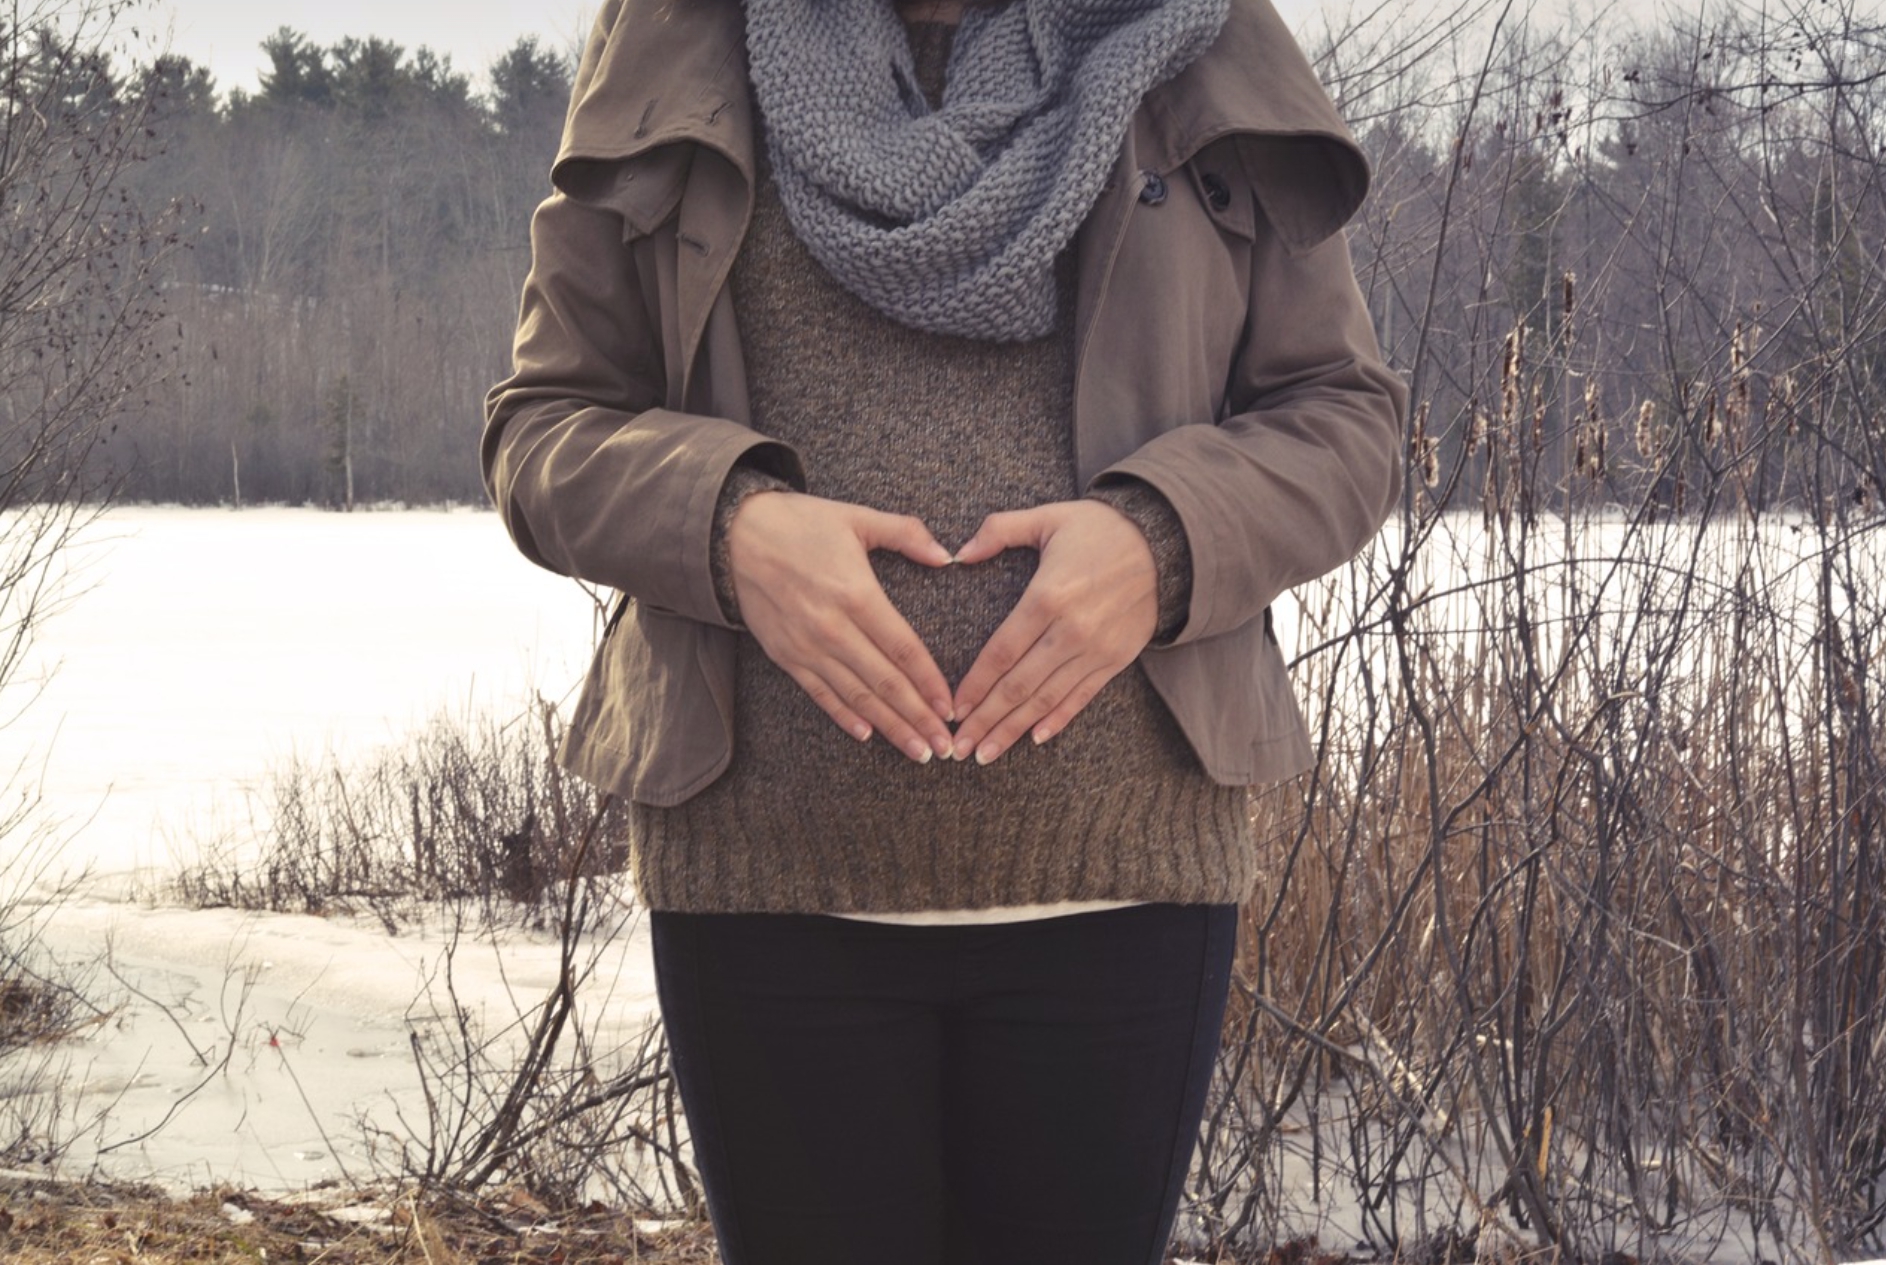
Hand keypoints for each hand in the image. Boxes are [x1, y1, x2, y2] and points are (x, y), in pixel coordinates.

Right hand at [727, 491, 956, 762]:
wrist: (732, 535)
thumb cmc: (799, 523)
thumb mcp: (856, 518)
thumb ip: (906, 534)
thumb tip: (947, 556)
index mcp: (856, 594)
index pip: (903, 649)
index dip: (930, 682)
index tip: (951, 708)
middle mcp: (832, 628)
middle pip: (885, 683)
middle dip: (918, 718)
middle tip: (945, 747)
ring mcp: (807, 647)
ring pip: (856, 696)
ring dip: (889, 727)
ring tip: (917, 751)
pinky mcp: (785, 656)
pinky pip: (820, 694)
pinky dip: (844, 716)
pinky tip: (867, 734)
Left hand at [949, 500, 1158, 763]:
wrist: (1166, 544)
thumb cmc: (1101, 529)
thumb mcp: (1048, 518)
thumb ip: (999, 531)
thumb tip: (958, 554)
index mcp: (1048, 596)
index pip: (1001, 652)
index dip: (975, 684)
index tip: (953, 708)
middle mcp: (1071, 631)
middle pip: (1019, 686)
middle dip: (985, 720)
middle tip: (958, 748)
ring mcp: (1096, 650)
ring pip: (1046, 700)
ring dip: (1013, 730)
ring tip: (985, 754)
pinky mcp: (1116, 660)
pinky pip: (1081, 697)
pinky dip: (1057, 720)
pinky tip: (1033, 738)